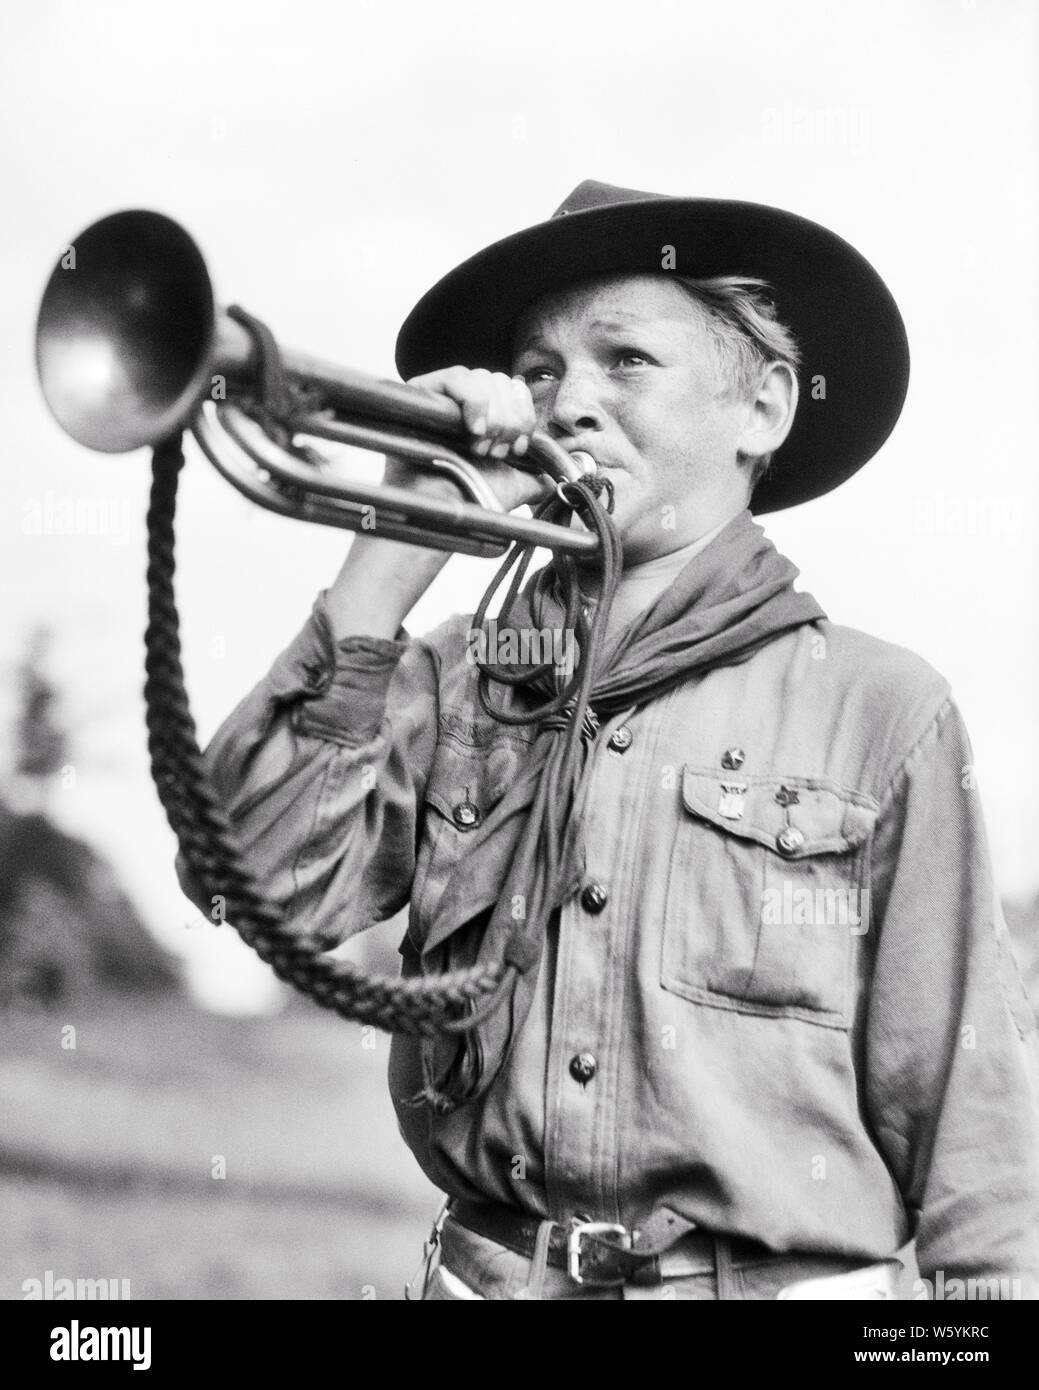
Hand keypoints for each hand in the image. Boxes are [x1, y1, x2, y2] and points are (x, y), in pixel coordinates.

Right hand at [383, 366, 548, 513]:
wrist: (443, 507)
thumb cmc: (470, 495)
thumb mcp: (513, 485)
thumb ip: (534, 478)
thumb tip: (552, 481)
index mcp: (485, 414)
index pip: (515, 389)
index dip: (523, 413)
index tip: (518, 446)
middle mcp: (464, 401)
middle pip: (501, 381)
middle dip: (508, 419)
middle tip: (497, 451)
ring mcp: (442, 394)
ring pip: (483, 378)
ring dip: (492, 416)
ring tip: (481, 447)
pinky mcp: (422, 390)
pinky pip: (457, 378)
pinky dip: (474, 402)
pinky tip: (474, 429)